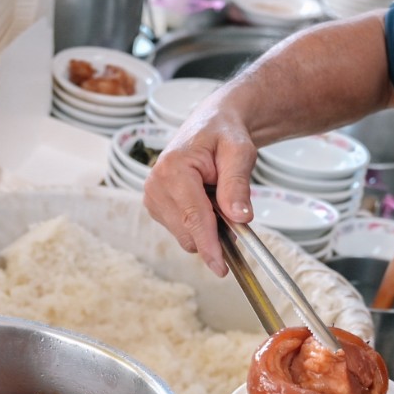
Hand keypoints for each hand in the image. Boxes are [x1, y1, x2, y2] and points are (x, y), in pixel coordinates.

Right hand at [142, 96, 258, 277]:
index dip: (209, 245)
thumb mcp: (240, 152)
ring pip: (185, 235)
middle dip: (215, 232)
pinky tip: (205, 201)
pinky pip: (182, 230)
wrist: (212, 124)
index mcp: (173, 168)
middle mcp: (155, 185)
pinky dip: (199, 224)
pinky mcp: (155, 206)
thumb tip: (240, 218)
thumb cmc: (225, 134)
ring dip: (207, 226)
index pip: (193, 218)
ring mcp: (152, 197)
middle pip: (188, 233)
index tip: (221, 268)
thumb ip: (237, 184)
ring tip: (216, 195)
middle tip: (233, 206)